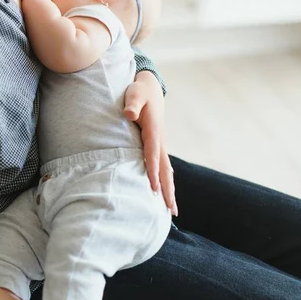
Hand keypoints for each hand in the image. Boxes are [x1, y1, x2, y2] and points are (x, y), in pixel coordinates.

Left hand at [123, 71, 177, 215]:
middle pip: (165, 169)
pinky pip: (162, 167)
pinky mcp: (157, 146)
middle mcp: (160, 141)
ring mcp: (160, 144)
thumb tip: (128, 113)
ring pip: (167, 171)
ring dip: (169, 190)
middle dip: (168, 190)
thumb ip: (132, 103)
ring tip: (172, 211)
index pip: (152, 155)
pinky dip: (165, 181)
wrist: (150, 87)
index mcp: (154, 131)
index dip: (152, 172)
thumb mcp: (135, 93)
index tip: (153, 190)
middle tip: (171, 211)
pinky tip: (164, 194)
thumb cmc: (139, 91)